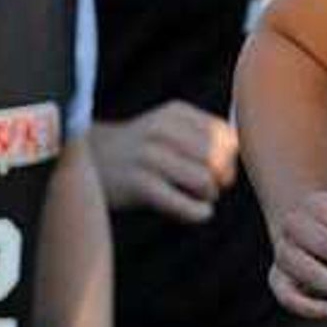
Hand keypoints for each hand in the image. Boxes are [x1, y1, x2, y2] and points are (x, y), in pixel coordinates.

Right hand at [98, 100, 241, 223]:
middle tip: (209, 188)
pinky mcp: (139, 185)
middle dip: (221, 179)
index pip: (226, 136)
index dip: (229, 158)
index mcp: (174, 113)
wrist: (88, 161)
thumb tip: (238, 156)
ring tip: (197, 198)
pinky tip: (198, 212)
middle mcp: (161, 130)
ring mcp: (148, 157)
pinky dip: (198, 212)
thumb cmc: (139, 150)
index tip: (217, 170)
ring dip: (208, 196)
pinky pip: (183, 204)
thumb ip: (202, 135)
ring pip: (205, 181)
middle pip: (218, 159)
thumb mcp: (167, 128)